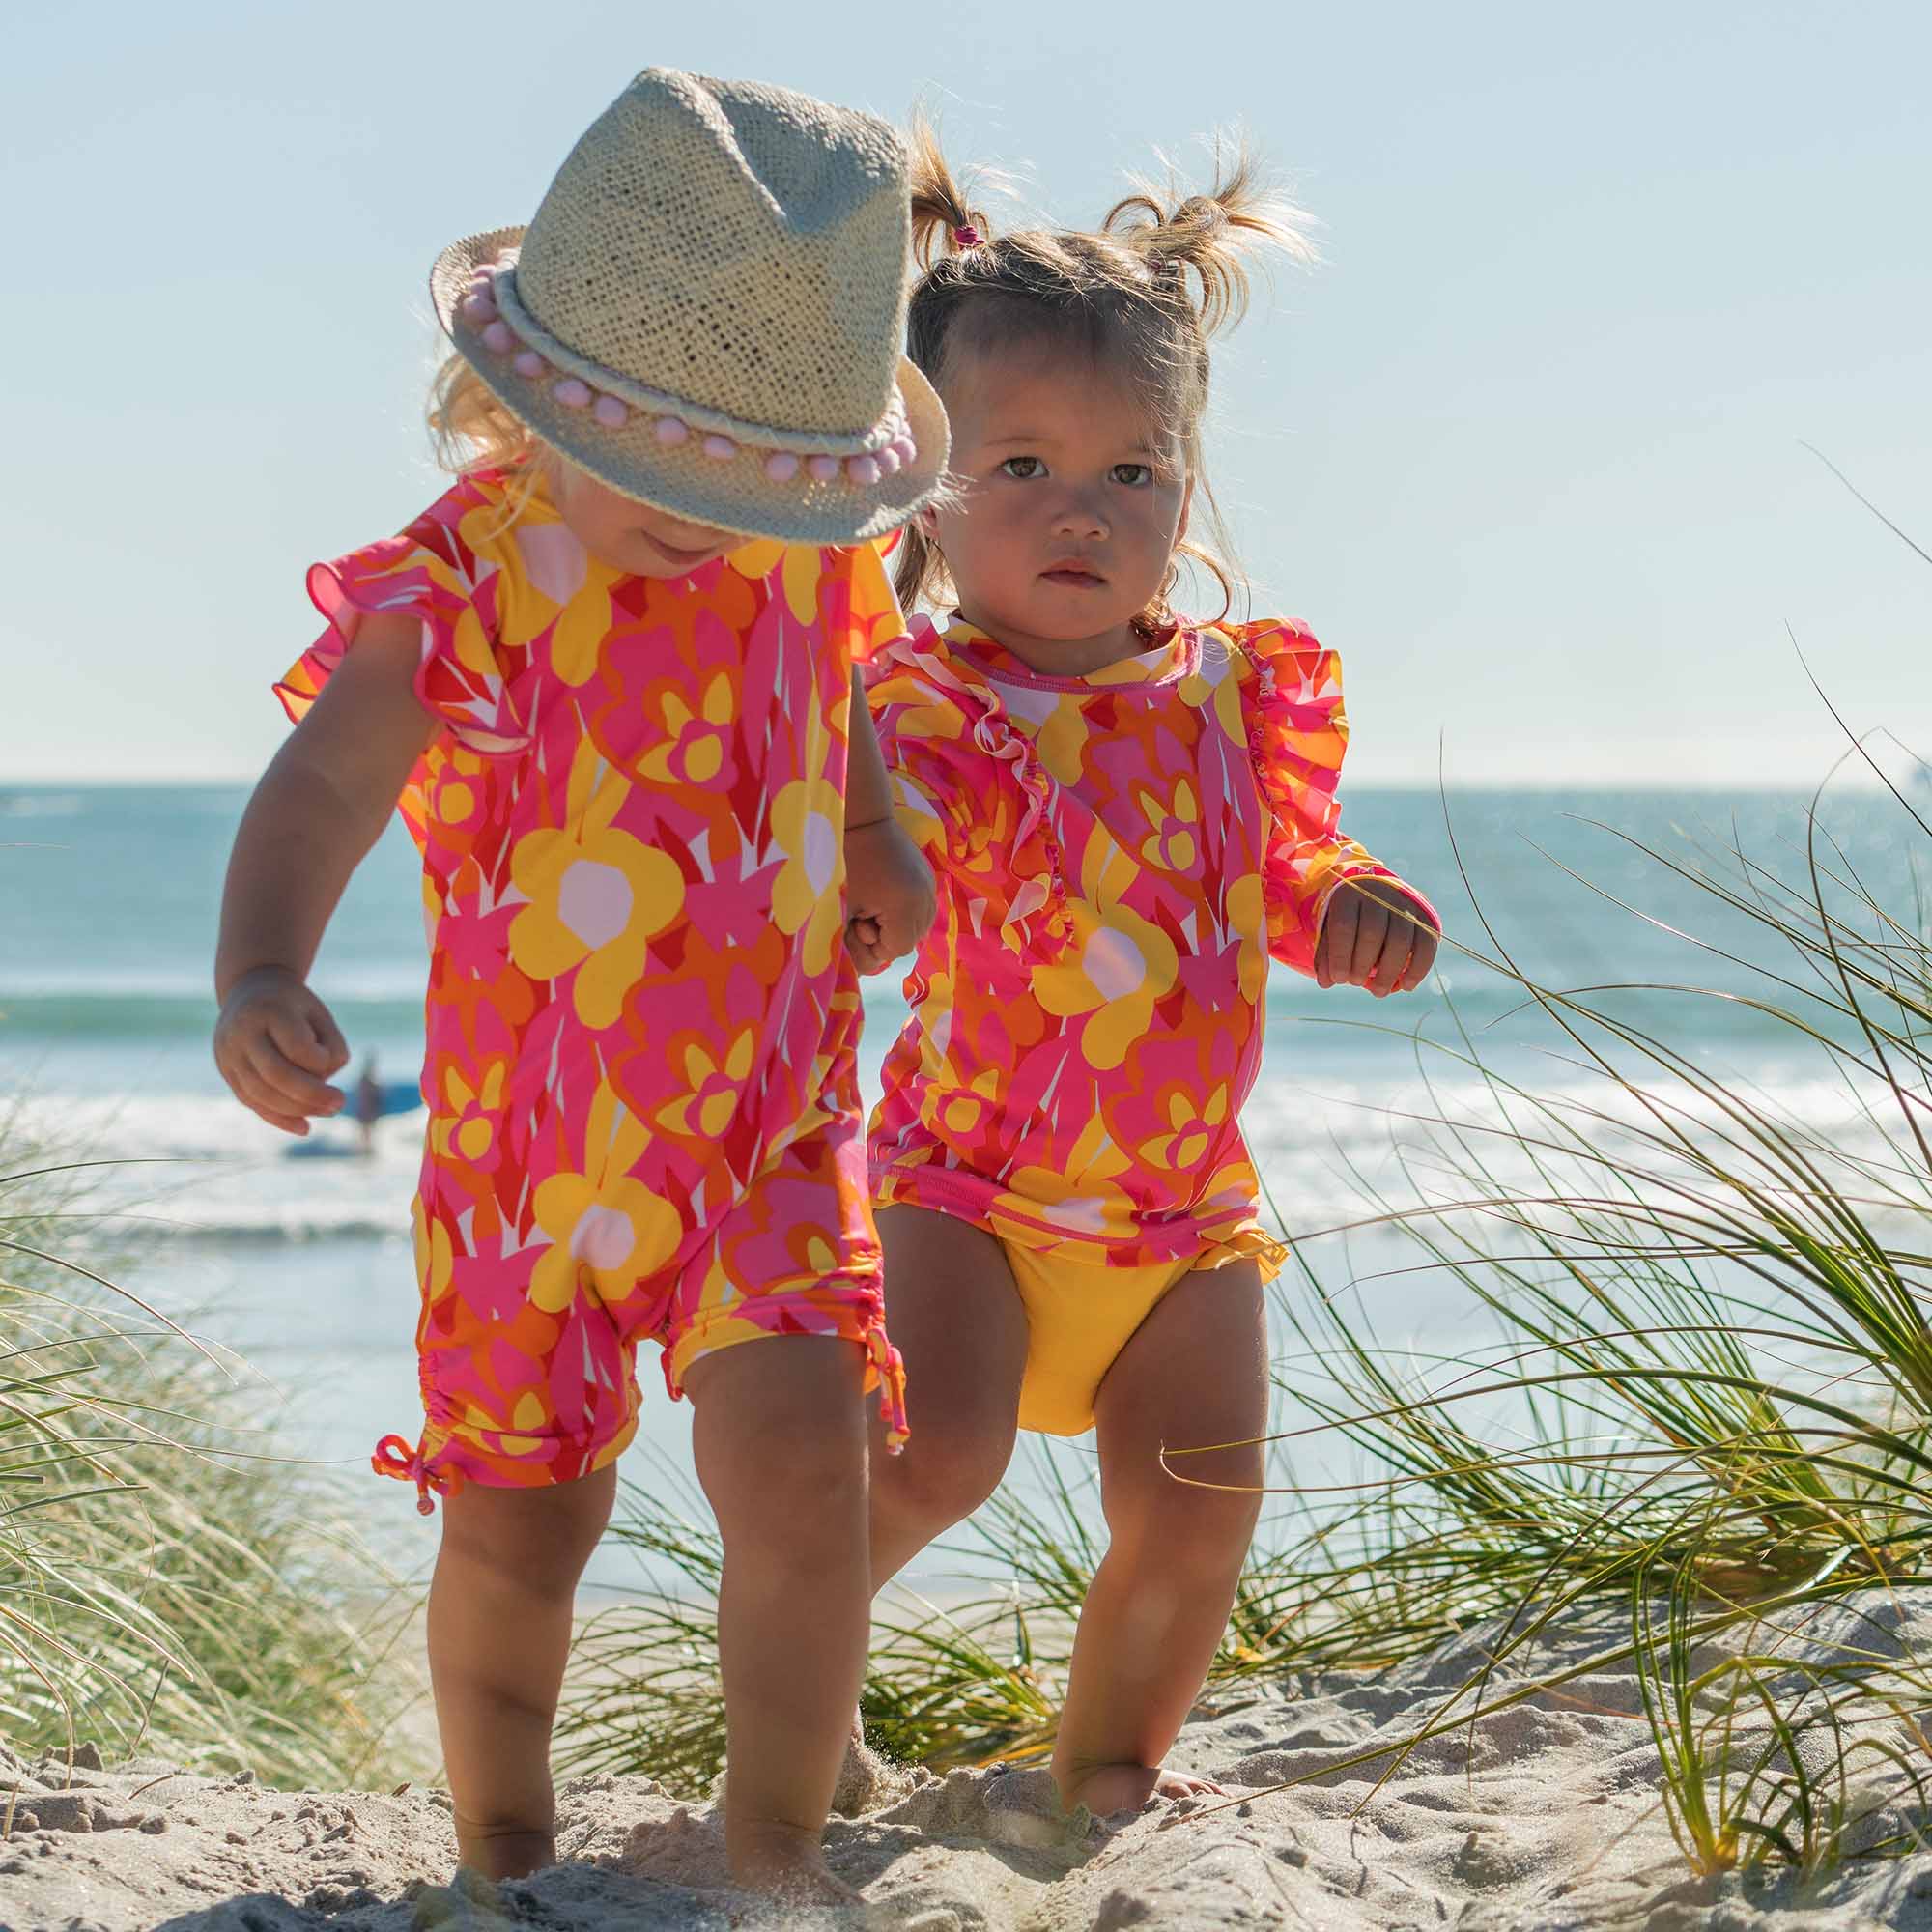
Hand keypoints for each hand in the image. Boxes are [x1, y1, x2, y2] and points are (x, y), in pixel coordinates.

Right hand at [213, 965, 351, 1134]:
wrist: (250, 989)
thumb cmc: (295, 1006)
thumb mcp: (320, 1017)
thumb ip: (331, 1051)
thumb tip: (324, 1097)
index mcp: (268, 1010)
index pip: (296, 1047)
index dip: (320, 1061)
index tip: (333, 1059)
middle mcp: (241, 1032)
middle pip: (276, 1075)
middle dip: (311, 1095)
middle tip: (340, 1103)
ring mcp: (228, 1053)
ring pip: (261, 1093)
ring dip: (297, 1110)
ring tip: (328, 1111)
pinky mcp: (226, 1071)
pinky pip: (250, 1102)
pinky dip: (278, 1118)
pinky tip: (304, 1128)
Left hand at [843, 817, 935, 973]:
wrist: (863, 820)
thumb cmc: (845, 864)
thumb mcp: (846, 909)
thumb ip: (857, 945)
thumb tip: (867, 969)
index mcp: (905, 907)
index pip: (895, 951)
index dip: (871, 946)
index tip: (855, 924)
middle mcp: (925, 900)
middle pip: (907, 942)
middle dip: (882, 936)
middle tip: (861, 913)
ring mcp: (930, 889)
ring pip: (915, 928)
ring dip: (893, 925)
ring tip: (874, 902)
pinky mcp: (929, 880)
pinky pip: (920, 910)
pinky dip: (902, 911)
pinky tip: (886, 893)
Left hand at [1314, 880, 1437, 996]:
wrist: (1380, 895)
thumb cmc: (1350, 920)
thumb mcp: (1331, 930)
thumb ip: (1327, 955)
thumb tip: (1326, 982)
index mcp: (1349, 894)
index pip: (1344, 926)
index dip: (1340, 956)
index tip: (1339, 980)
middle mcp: (1378, 895)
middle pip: (1373, 932)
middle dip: (1363, 964)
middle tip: (1356, 983)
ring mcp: (1404, 904)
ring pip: (1400, 940)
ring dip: (1389, 971)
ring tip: (1379, 992)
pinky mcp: (1425, 917)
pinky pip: (1425, 945)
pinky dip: (1417, 969)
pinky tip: (1406, 986)